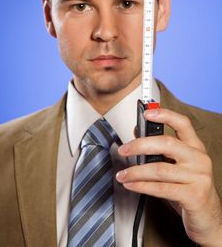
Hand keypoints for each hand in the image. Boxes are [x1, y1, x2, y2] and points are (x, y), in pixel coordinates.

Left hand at [116, 108, 221, 245]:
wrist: (208, 217)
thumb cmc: (189, 187)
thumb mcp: (176, 165)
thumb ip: (159, 149)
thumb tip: (137, 132)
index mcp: (195, 147)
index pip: (182, 123)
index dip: (165, 115)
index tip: (147, 113)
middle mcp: (199, 159)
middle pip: (167, 144)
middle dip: (140, 145)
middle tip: (123, 150)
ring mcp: (198, 177)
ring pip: (160, 169)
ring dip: (136, 171)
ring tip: (122, 174)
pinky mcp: (194, 196)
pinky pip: (162, 188)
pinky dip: (142, 186)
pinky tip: (131, 185)